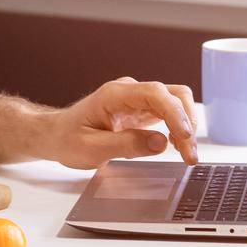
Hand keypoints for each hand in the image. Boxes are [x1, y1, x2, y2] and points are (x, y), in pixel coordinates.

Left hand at [40, 77, 198, 167]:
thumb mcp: (92, 149)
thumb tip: (161, 142)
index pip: (154, 94)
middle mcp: (128, 91)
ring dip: (186, 126)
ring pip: (175, 102)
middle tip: (189, 155)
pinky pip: (169, 112)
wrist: (57, 135)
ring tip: (186, 154)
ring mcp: (137, 99)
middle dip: (186, 123)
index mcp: (113, 94)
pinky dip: (179, 128)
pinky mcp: (142, 110)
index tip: (184, 136)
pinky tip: (177, 146)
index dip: (174, 113)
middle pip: (172, 95)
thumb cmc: (68, 139)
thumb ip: (126, 145)